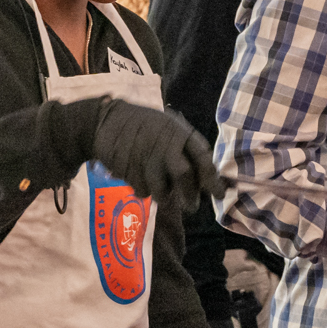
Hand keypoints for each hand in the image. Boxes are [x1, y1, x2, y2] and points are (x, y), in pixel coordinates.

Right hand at [90, 100, 223, 216]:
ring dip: (164, 196)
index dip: (213, 179)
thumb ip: (186, 149)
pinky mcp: (129, 170)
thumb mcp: (169, 127)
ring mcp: (146, 158)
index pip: (203, 157)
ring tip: (162, 193)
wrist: (106, 121)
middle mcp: (165, 145)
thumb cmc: (144, 126)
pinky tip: (139, 179)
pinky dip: (144, 190)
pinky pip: (143, 190)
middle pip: (184, 175)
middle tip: (192, 206)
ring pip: (162, 189)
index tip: (220, 194)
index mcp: (178, 132)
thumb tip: (205, 178)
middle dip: (190, 195)